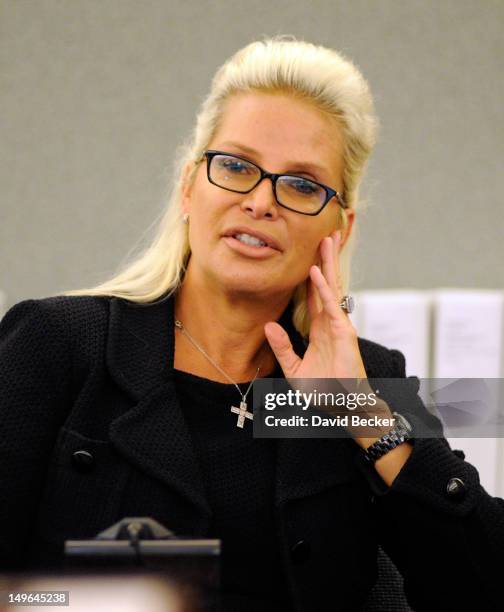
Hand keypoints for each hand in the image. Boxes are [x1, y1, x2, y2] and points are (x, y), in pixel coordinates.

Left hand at [264, 230, 365, 379]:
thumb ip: (282, 348)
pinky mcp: (343, 333)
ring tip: (327, 239)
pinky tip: (316, 272)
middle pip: (325, 284)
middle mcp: (329, 322)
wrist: (342, 407)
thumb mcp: (294, 370)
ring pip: (332, 288)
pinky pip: (331, 306)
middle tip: (323, 234)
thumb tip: (267, 325)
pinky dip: (323, 289)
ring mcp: (338, 325)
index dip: (311, 275)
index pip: (313, 295)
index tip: (308, 255)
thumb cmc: (323, 392)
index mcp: (318, 329)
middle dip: (324, 259)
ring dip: (328, 263)